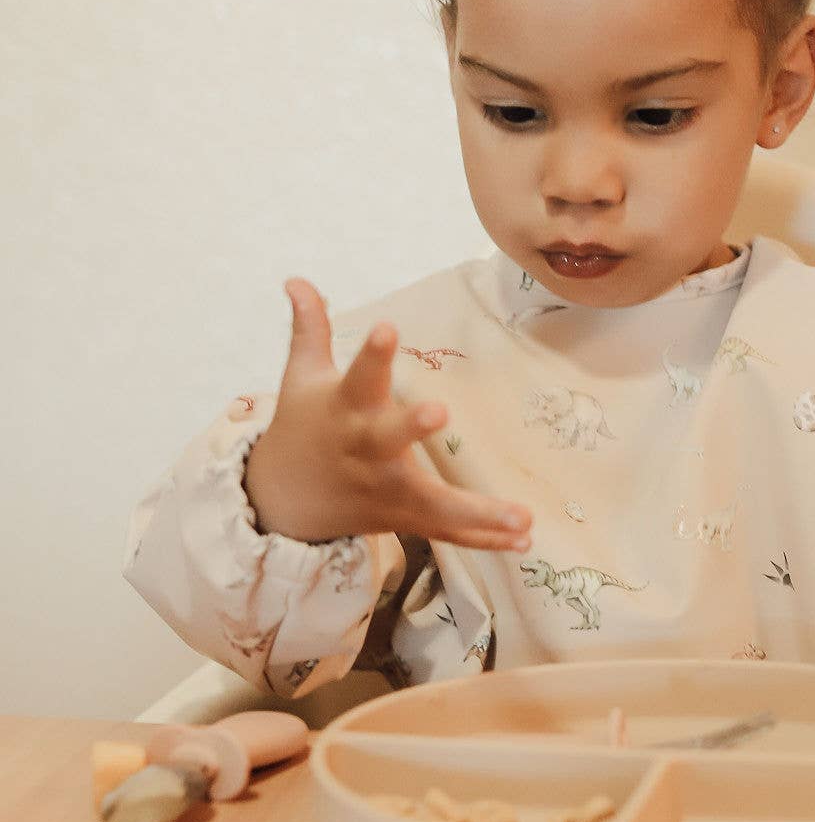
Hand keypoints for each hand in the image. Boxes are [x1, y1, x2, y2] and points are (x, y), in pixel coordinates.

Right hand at [243, 279, 533, 550]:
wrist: (280, 500)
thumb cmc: (303, 427)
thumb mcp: (302, 377)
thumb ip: (311, 329)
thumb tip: (298, 280)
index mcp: (344, 409)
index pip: (359, 376)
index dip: (372, 353)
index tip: (387, 326)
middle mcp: (366, 450)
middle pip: (388, 439)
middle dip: (410, 425)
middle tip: (439, 410)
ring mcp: (385, 490)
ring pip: (432, 503)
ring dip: (477, 512)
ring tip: (522, 518)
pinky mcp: (401, 517)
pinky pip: (446, 531)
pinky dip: (483, 538)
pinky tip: (525, 541)